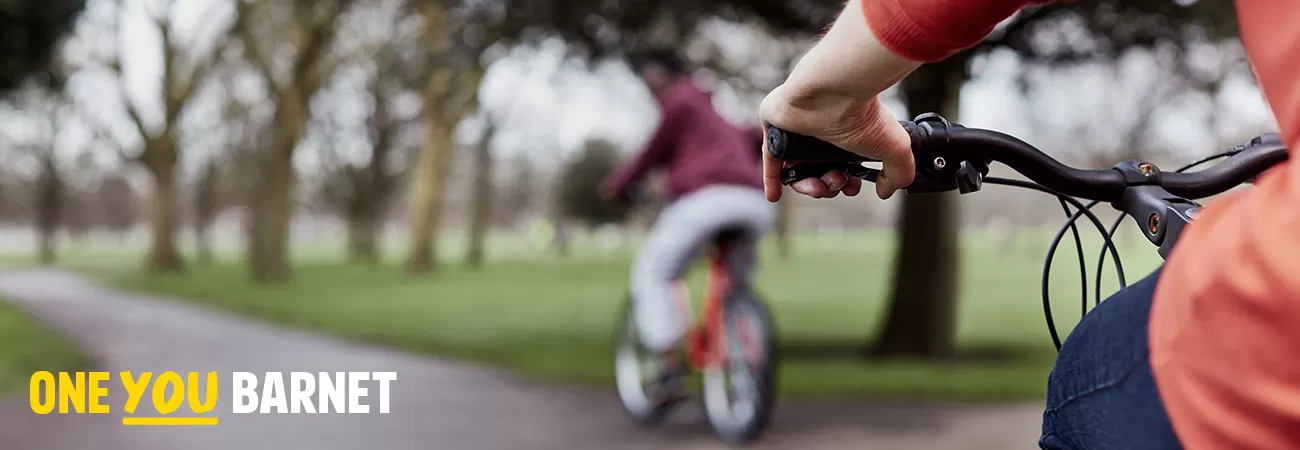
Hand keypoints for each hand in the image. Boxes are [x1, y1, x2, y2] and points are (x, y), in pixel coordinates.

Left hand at [761, 91, 911, 199]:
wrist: (837, 91)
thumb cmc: (865, 114)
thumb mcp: (895, 148)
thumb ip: (898, 173)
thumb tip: (885, 192)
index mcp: (845, 133)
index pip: (840, 166)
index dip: (844, 183)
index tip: (851, 188)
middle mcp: (821, 132)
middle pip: (818, 171)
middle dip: (829, 186)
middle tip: (838, 183)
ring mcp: (797, 130)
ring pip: (797, 170)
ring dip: (808, 187)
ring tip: (819, 187)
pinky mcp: (777, 127)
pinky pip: (771, 158)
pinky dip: (772, 179)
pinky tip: (774, 197)